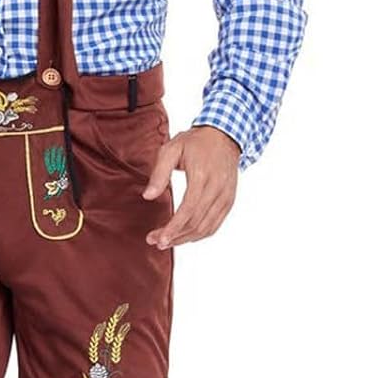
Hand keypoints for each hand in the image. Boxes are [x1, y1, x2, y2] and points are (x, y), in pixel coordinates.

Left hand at [142, 124, 241, 248]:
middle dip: (175, 236)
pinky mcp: (229, 201)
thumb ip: (159, 173)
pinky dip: (200, 234)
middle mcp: (217, 189)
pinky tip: (185, 236)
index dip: (173, 228)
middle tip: (156, 242)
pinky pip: (215, 224)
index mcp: (202, 177)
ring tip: (168, 241)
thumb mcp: (172, 150)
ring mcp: (226, 196)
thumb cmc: (196, 142)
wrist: (225, 136)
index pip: (188, 210)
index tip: (158, 239)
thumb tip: (148, 196)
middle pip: (196, 223)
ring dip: (186, 239)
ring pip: (206, 228)